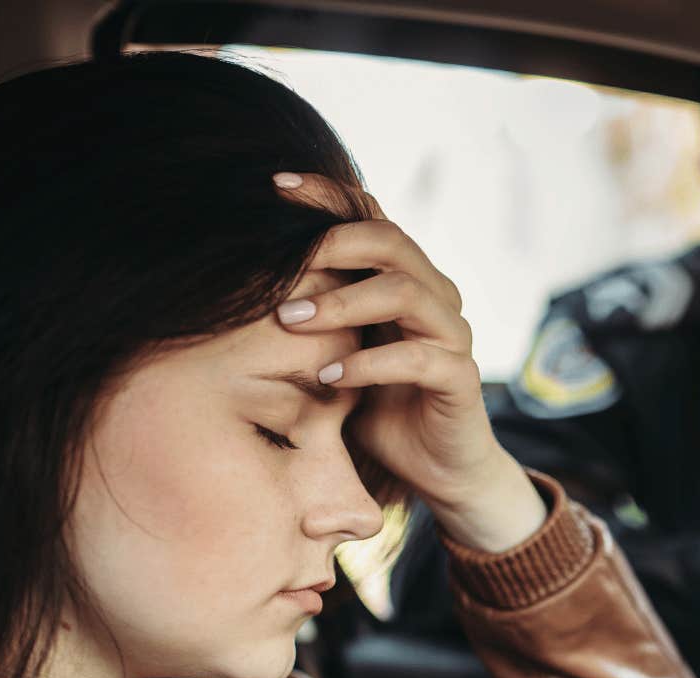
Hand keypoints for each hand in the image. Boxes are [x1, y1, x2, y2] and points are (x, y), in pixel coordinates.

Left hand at [272, 173, 542, 551]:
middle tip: (281, 266)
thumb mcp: (335, 350)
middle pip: (392, 241)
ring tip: (290, 322)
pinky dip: (369, 365)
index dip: (326, 195)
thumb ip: (313, 309)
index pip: (371, 217)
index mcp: (405, 278)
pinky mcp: (459, 379)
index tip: (273, 188)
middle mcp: (435, 296)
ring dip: (343, 303)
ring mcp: (452, 335)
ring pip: (406, 292)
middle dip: (332, 244)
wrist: (432, 467)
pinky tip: (329, 378)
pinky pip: (420, 359)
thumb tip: (240, 270)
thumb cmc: (375, 405)